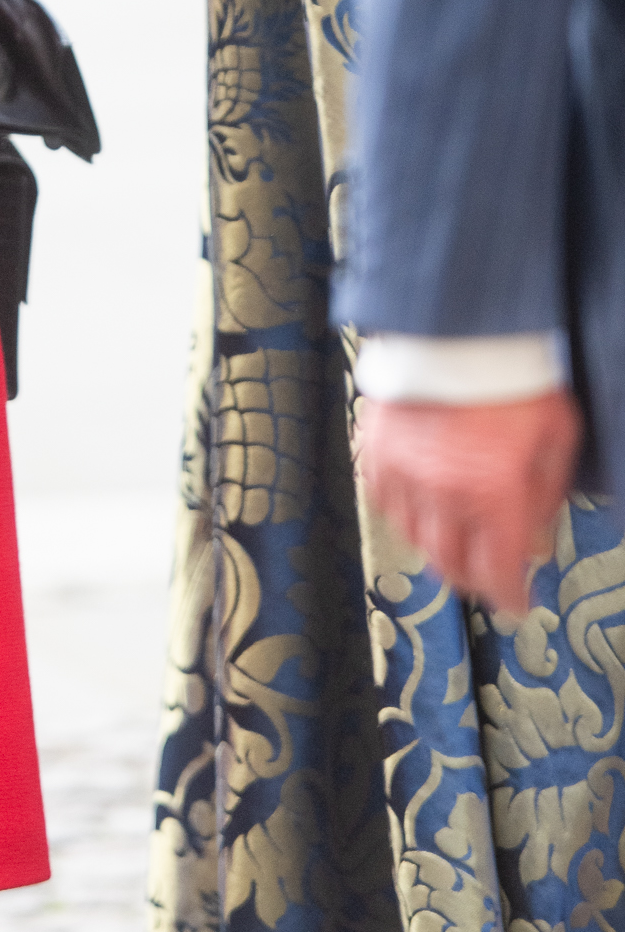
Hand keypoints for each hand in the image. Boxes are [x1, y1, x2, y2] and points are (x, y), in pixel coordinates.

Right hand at [355, 393, 582, 616]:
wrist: (459, 326)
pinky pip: (384, 503)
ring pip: (414, 539)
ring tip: (457, 542)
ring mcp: (402, 473)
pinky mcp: (374, 451)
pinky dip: (404, 515)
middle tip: (490, 579)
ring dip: (439, 549)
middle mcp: (442, 493)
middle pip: (452, 566)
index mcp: (493, 494)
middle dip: (475, 582)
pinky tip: (421, 507)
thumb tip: (538, 543)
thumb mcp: (556, 438)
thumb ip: (548, 498)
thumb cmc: (514, 377)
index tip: (519, 605)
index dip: (511, 599)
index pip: (498, 573)